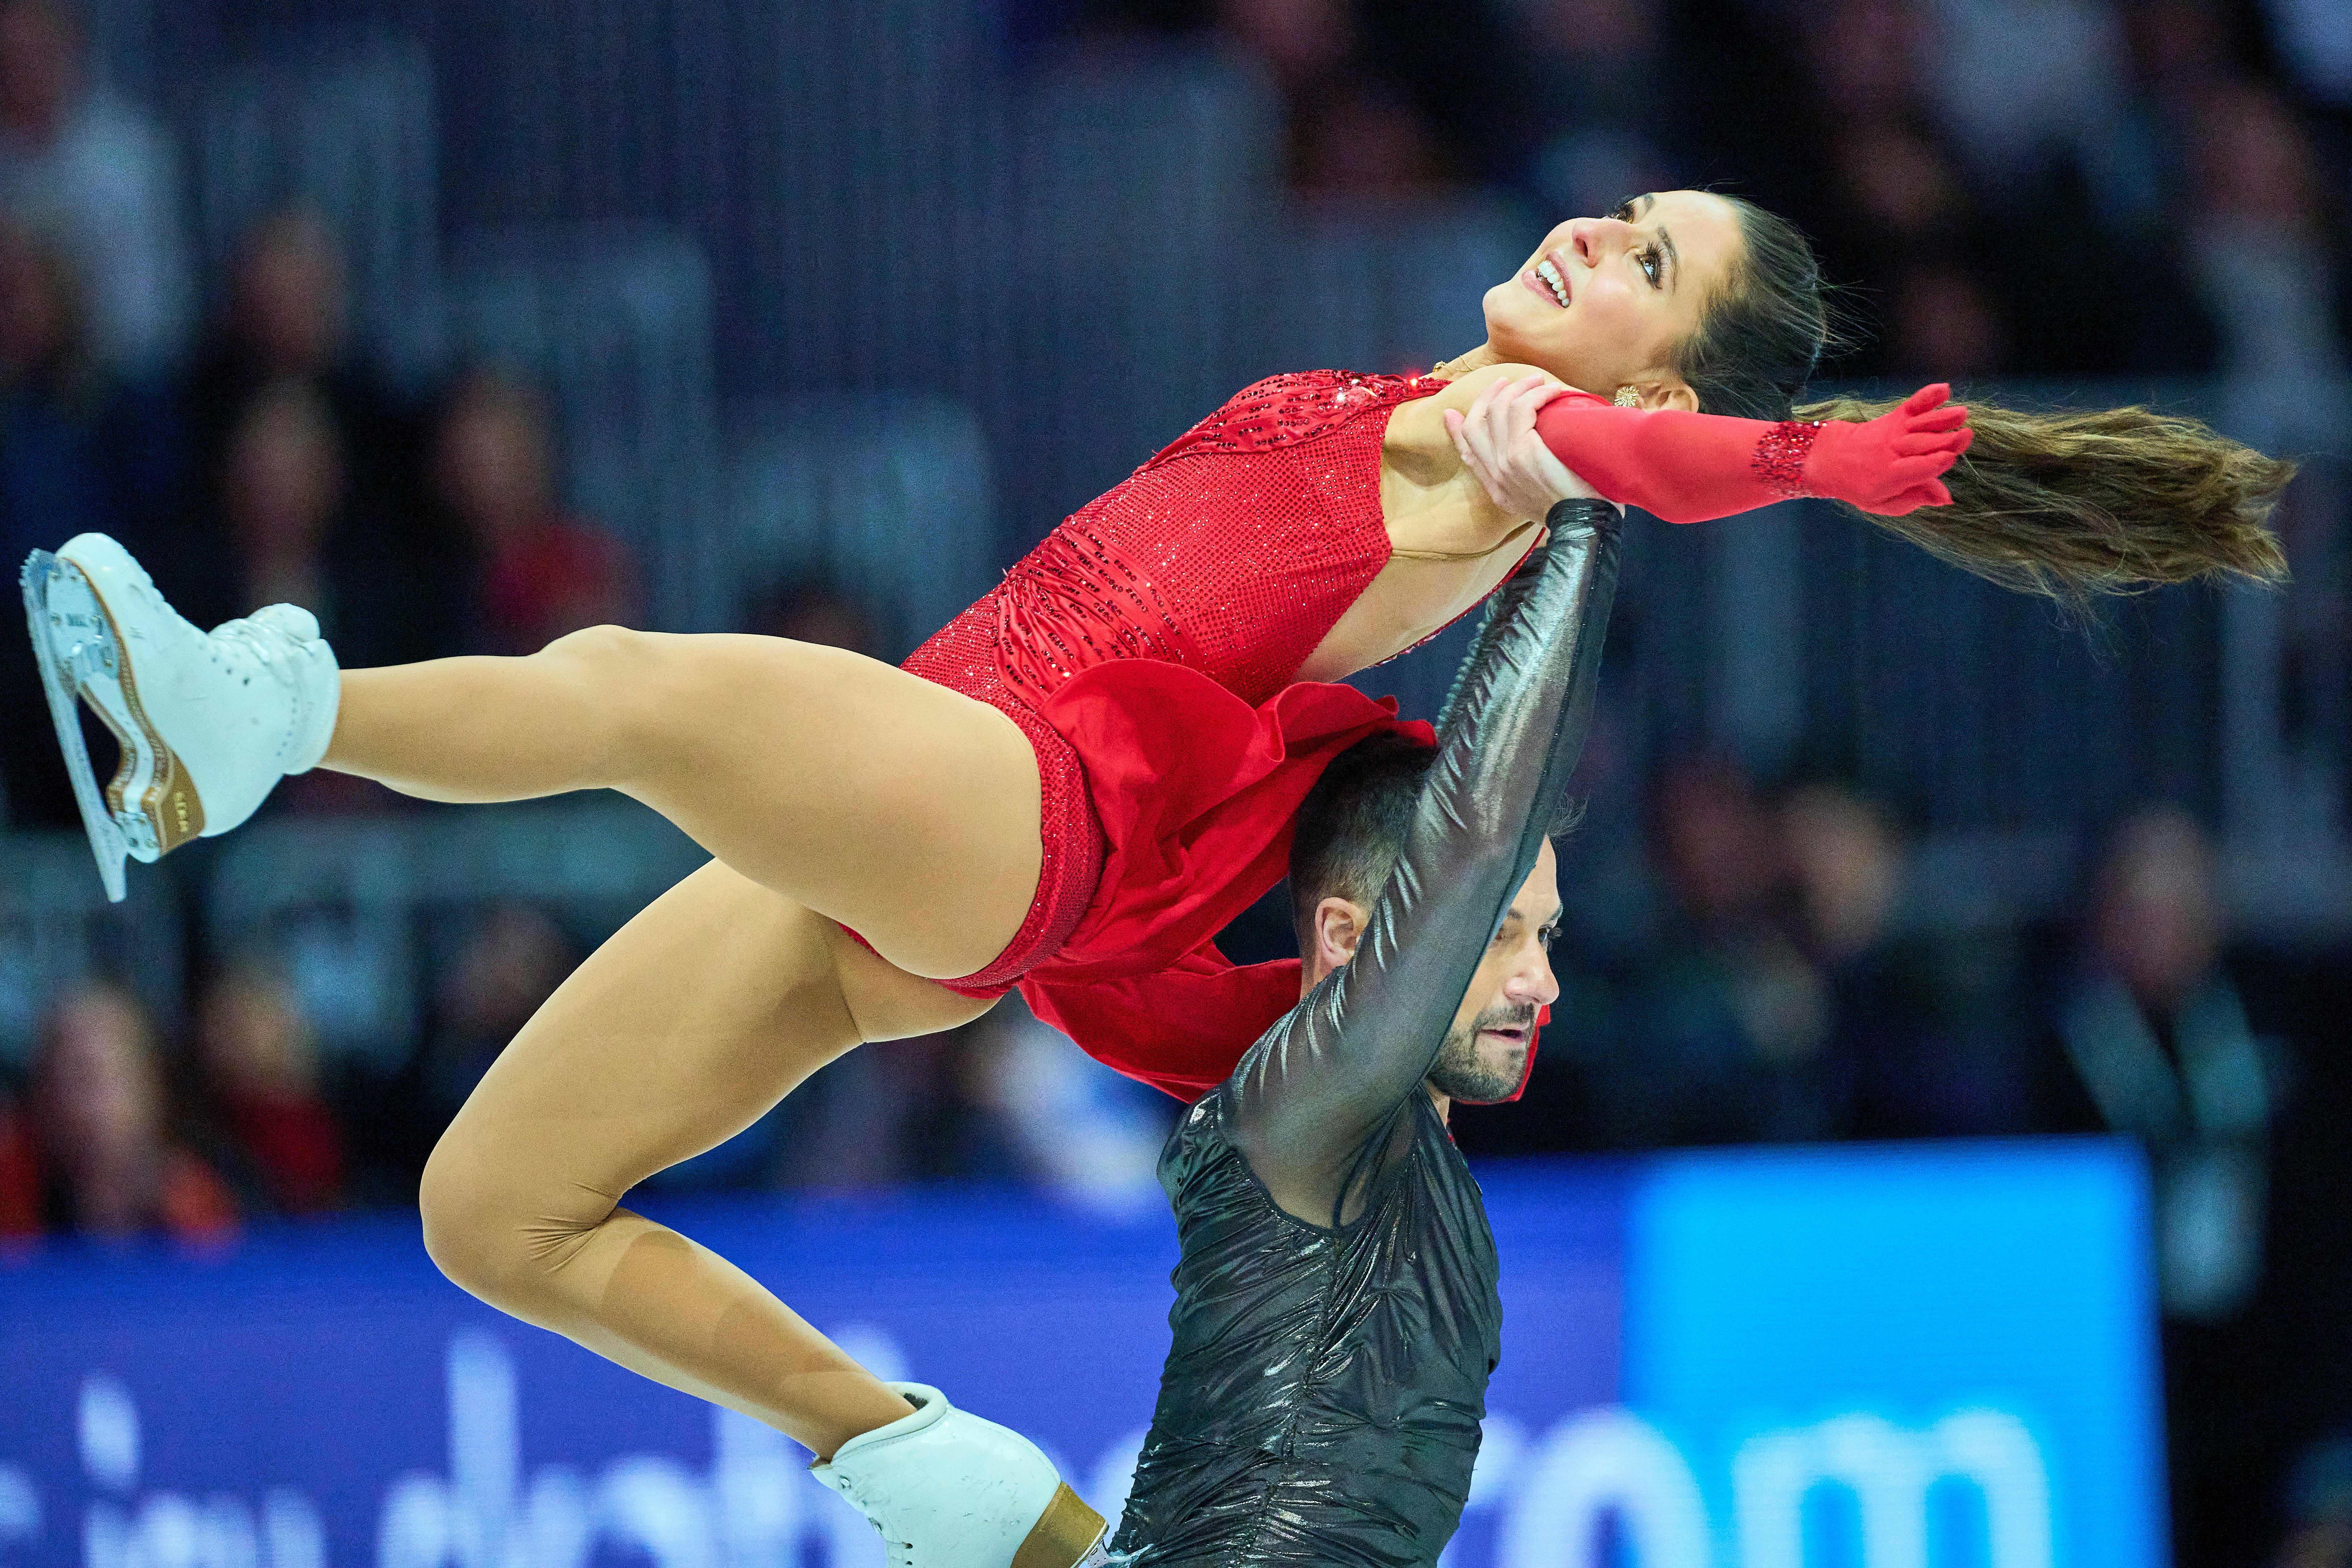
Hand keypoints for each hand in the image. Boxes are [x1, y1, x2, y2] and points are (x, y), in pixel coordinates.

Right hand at [1444, 373, 1616, 520]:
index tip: (1453, 413)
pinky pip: (1521, 408)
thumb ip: (1535, 482)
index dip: (1456, 431)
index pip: (1469, 455)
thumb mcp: (1546, 502)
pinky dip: (1538, 393)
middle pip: (1475, 425)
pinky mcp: (1522, 452)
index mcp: (1499, 491)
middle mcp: (1497, 477)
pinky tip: (1554, 391)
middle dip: (1487, 397)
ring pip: (1498, 410)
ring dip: (1519, 388)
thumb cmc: (1580, 514)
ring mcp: (1506, 463)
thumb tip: (1545, 458)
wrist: (1587, 527)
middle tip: (1507, 382)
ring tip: (1539, 381)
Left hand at [1804, 383, 1972, 514]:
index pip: (1916, 469)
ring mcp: (1894, 432)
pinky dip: (1927, 397)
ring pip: (1920, 425)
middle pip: (1922, 445)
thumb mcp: (1883, 503)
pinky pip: (1912, 406)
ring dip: (1942, 418)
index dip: (1934, 464)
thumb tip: (1946, 498)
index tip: (1951, 458)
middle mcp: (1891, 451)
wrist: (1831, 459)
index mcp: (1889, 476)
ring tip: (1962, 413)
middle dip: (1945, 440)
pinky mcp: (1895, 417)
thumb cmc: (1863, 486)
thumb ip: (1915, 499)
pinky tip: (1944, 389)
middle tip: (1966, 435)